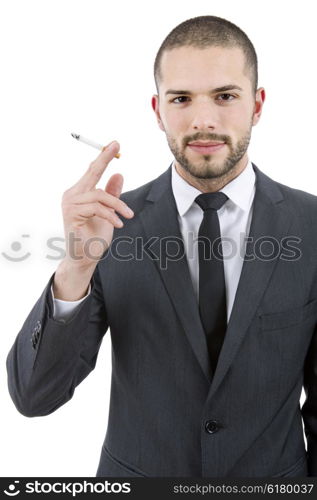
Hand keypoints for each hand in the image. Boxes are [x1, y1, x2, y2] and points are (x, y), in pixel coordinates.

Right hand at [61, 140, 133, 269]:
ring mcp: (70, 204)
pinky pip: (96, 208)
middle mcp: (71, 195)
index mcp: (79, 193)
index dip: (103, 157)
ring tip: (128, 216)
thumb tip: (118, 174)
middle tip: (117, 145)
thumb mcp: (109, 212)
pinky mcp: (71, 214)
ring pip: (99, 195)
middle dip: (104, 158)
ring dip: (117, 205)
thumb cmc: (94, 235)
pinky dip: (110, 215)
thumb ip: (111, 194)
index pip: (92, 171)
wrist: (85, 257)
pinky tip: (118, 224)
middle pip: (91, 172)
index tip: (114, 143)